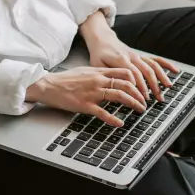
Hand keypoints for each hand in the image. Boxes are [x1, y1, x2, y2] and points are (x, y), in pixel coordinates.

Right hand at [25, 67, 146, 126]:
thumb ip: (100, 73)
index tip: (143, 88)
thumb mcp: (85, 71)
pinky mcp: (85, 105)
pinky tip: (120, 123)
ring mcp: (92, 93)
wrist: (49, 85)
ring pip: (119, 95)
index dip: (137, 80)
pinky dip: (113, 119)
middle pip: (126, 84)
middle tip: (145, 102)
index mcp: (99, 72)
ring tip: (140, 109)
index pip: (124, 72)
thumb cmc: (66, 80)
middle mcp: (98, 80)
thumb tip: (112, 76)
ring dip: (133, 103)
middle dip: (139, 94)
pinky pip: (103, 113)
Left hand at [86, 32, 179, 103]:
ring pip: (153, 66)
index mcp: (121, 60)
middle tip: (158, 99)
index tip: (143, 98)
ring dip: (162, 77)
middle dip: (153, 85)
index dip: (140, 87)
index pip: (134, 75)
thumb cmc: (98, 55)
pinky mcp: (141, 56)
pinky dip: (166, 64)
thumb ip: (107, 75)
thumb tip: (116, 86)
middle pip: (146, 71)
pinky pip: (155, 60)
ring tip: (168, 88)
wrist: (102, 39)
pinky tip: (175, 70)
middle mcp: (132, 57)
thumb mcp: (97, 65)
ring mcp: (138, 56)